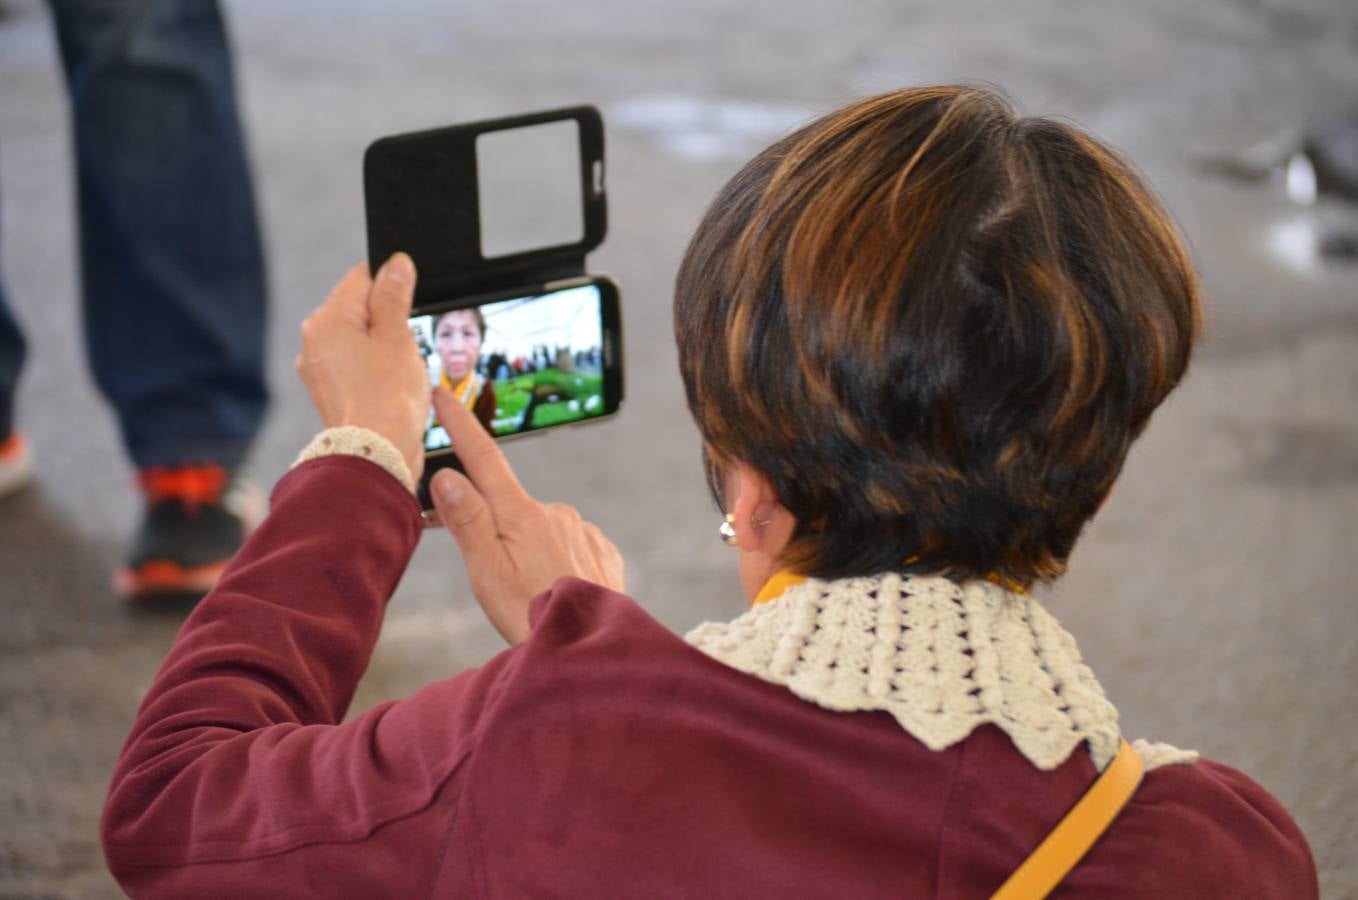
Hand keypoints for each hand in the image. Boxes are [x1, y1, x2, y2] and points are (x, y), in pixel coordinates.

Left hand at [296, 255, 429, 480]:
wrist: (376, 454)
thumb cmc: (388, 398)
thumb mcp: (398, 337)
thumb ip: (394, 296)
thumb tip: (395, 264)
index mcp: (327, 320)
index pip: (362, 278)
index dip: (392, 285)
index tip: (412, 302)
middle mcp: (314, 341)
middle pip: (358, 309)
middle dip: (388, 320)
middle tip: (409, 344)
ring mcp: (318, 369)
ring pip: (358, 340)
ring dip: (383, 347)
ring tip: (401, 372)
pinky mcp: (329, 392)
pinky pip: (355, 367)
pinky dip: (374, 371)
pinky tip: (391, 388)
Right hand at [428, 386, 624, 644]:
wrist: (593, 652)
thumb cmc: (532, 616)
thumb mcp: (487, 573)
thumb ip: (468, 520)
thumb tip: (448, 474)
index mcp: (519, 513)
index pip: (482, 457)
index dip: (460, 424)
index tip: (443, 392)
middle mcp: (554, 511)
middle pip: (509, 508)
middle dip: (498, 533)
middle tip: (501, 584)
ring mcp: (583, 529)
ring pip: (541, 532)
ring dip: (532, 555)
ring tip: (533, 598)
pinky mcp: (603, 551)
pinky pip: (571, 548)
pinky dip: (560, 566)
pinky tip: (559, 593)